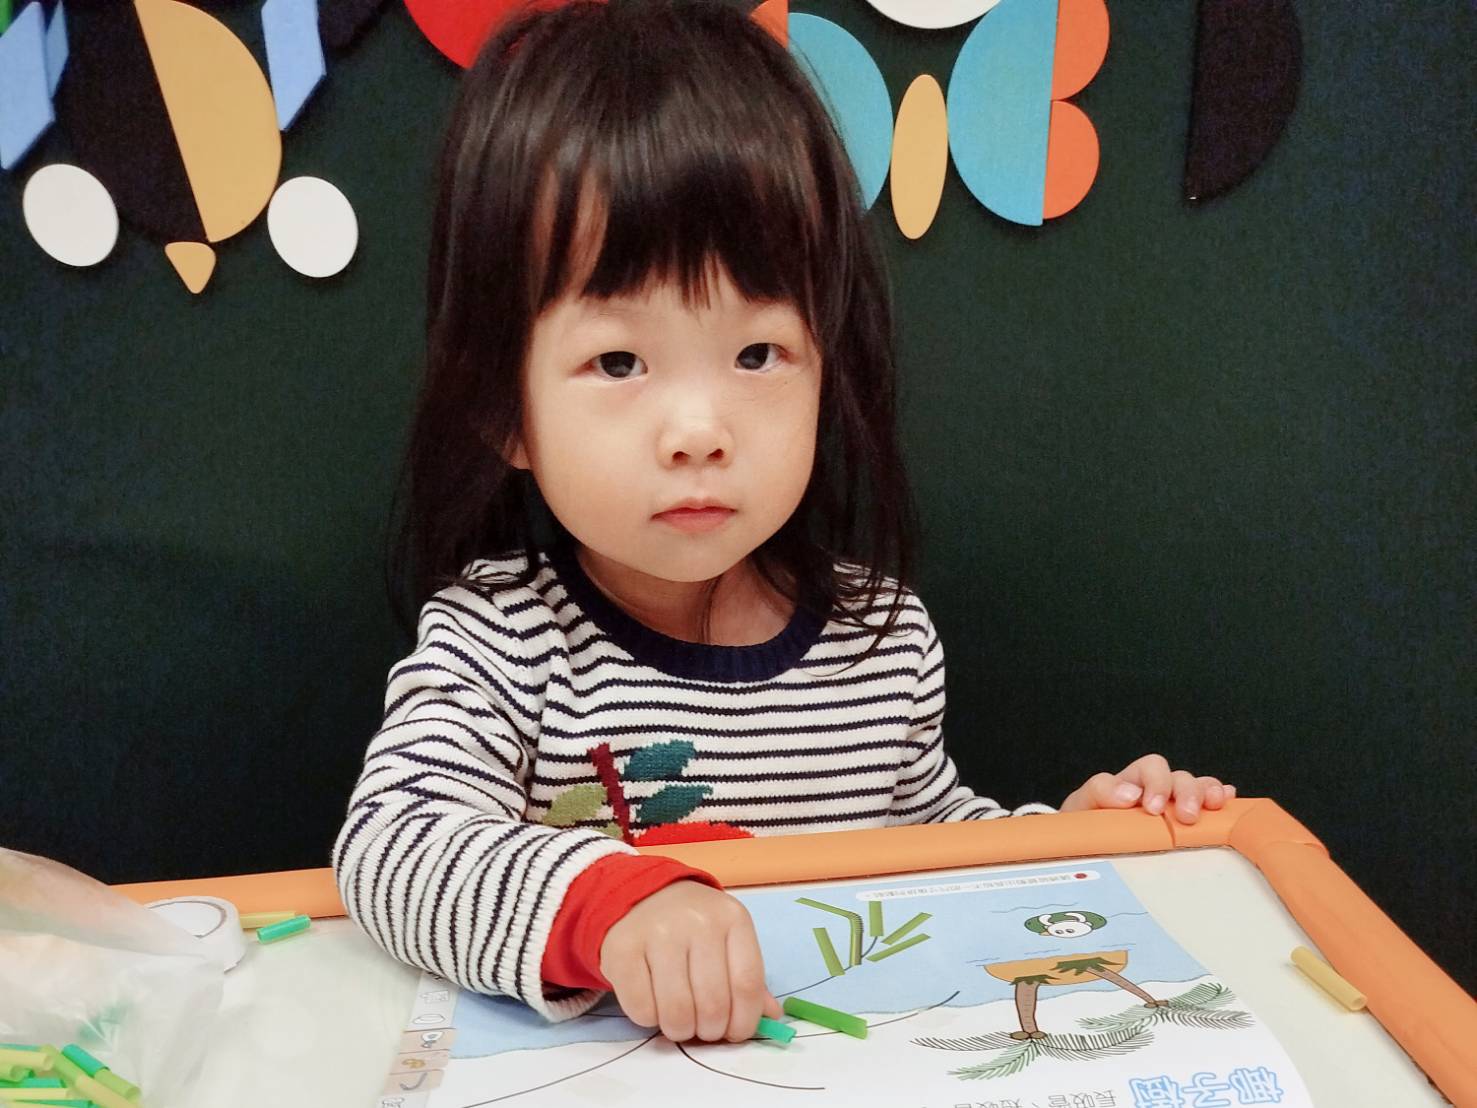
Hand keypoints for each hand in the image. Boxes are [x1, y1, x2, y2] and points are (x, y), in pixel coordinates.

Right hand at [599, 879, 782, 1042]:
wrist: (641, 896)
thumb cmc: (692, 927)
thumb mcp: (728, 939)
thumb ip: (748, 978)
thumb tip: (771, 1017)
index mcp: (732, 918)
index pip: (748, 983)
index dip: (745, 1021)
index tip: (735, 1034)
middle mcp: (698, 921)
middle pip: (713, 1003)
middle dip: (710, 1031)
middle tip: (704, 1029)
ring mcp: (658, 933)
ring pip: (677, 1011)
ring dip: (681, 1031)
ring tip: (680, 1022)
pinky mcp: (622, 949)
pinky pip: (642, 1009)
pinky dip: (649, 1020)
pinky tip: (654, 1005)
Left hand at [1059, 753, 1234, 824]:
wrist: (1085, 844)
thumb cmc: (1086, 823)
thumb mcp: (1082, 805)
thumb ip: (1099, 792)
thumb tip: (1129, 794)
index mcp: (1130, 781)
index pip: (1149, 767)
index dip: (1156, 783)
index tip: (1152, 808)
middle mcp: (1155, 788)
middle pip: (1178, 776)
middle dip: (1186, 792)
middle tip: (1185, 816)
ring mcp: (1172, 803)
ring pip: (1196, 786)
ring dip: (1206, 793)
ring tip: (1213, 805)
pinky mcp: (1186, 820)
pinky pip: (1207, 800)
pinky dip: (1220, 796)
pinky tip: (1228, 799)